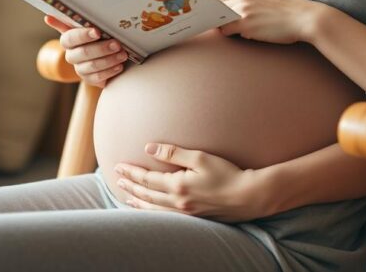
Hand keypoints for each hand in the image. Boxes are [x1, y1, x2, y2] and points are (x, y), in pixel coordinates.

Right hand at [43, 16, 126, 87]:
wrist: (108, 53)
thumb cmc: (99, 36)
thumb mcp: (91, 26)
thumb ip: (76, 20)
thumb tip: (47, 18)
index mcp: (68, 39)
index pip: (70, 38)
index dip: (83, 35)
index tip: (97, 32)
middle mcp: (71, 55)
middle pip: (83, 53)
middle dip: (102, 48)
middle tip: (117, 44)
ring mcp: (79, 69)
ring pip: (92, 66)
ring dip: (110, 60)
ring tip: (123, 54)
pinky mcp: (89, 79)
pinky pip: (98, 77)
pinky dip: (110, 71)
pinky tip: (119, 66)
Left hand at [114, 143, 267, 222]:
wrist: (248, 196)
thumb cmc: (227, 173)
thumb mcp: (201, 157)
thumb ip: (174, 153)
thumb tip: (149, 148)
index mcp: (178, 185)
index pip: (147, 178)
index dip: (132, 172)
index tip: (119, 167)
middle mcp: (178, 201)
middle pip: (147, 194)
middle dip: (131, 185)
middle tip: (117, 179)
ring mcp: (185, 212)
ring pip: (153, 208)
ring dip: (138, 201)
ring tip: (126, 196)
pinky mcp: (193, 217)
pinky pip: (165, 216)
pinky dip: (152, 212)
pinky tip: (149, 209)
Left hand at [217, 0, 322, 43]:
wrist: (306, 18)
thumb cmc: (295, 4)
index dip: (219, 7)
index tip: (222, 15)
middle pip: (217, 6)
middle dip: (218, 16)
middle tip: (224, 25)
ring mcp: (243, 9)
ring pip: (219, 18)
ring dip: (224, 25)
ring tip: (234, 30)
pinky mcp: (245, 23)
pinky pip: (226, 30)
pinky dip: (231, 34)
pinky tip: (242, 35)